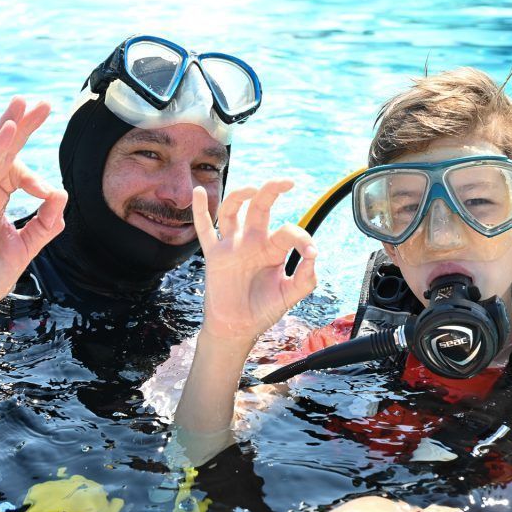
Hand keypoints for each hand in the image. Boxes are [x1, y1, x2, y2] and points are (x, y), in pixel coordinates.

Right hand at [0, 98, 67, 315]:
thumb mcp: (28, 245)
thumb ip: (46, 221)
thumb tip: (61, 192)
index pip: (14, 169)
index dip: (35, 176)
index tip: (50, 193)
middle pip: (1, 151)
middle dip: (20, 125)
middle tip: (39, 103)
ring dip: (6, 129)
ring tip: (22, 105)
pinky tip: (7, 134)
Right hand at [191, 179, 317, 347]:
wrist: (237, 329)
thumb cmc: (263, 310)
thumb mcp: (290, 294)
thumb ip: (306, 277)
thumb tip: (313, 254)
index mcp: (273, 248)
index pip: (288, 231)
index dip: (302, 238)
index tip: (311, 253)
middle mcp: (252, 241)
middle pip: (260, 207)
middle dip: (272, 191)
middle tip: (287, 181)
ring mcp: (232, 246)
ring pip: (232, 211)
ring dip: (240, 196)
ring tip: (253, 189)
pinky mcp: (214, 255)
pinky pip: (204, 230)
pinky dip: (199, 211)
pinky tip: (197, 192)